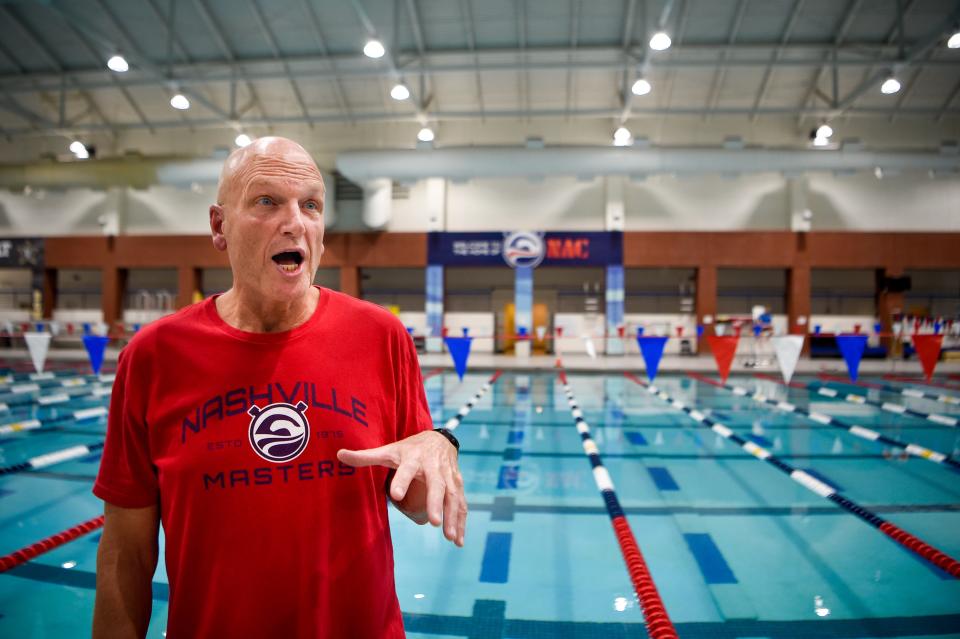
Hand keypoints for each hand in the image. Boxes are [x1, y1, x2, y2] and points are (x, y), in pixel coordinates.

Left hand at [337, 430, 465, 546]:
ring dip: (452, 517)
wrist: (439, 439)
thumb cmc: (409, 449)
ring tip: (449, 537)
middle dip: (436, 503)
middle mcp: (433, 467)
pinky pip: (461, 504)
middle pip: (436, 485)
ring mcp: (448, 476)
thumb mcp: (389, 450)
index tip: (395, 495)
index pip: (407, 469)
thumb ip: (365, 456)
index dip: (402, 481)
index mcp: (413, 458)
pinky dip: (461, 522)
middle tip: (434, 522)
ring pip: (453, 497)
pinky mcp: (457, 485)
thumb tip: (338, 455)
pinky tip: (458, 541)